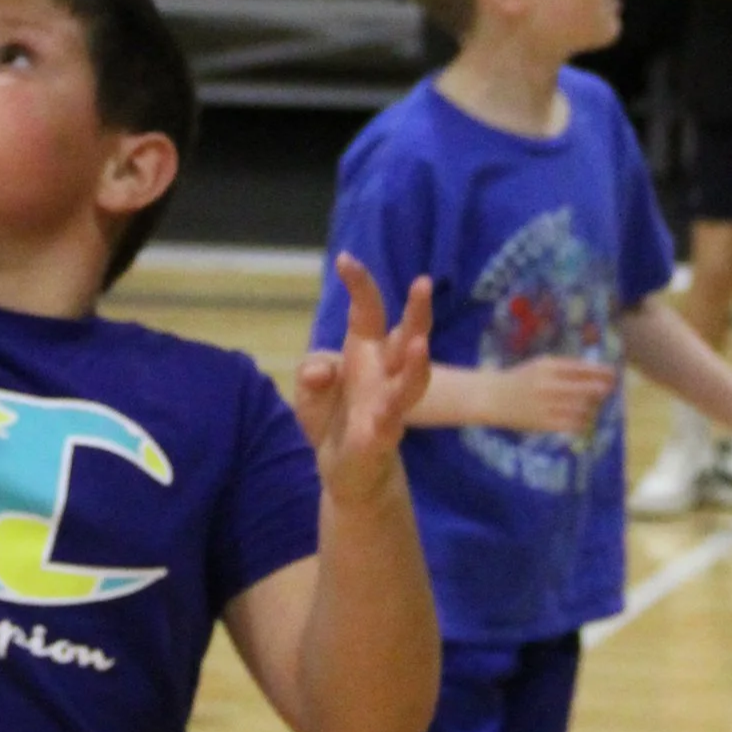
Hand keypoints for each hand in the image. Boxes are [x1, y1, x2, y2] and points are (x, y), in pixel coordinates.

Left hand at [295, 258, 430, 505]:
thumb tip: (323, 371)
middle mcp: (385, 374)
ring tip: (419, 343)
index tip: (345, 259)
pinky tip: (382, 415)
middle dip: (416, 313)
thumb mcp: (309, 391)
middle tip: (422, 283)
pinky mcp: (380, 439)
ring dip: (415, 365)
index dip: (359, 286)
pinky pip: (387, 426)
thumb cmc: (333, 419)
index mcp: (366, 353)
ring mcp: (389, 407)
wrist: (347, 472)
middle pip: (406, 339)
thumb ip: (311, 373)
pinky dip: (385, 419)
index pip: (367, 312)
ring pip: (410, 382)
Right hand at [490, 355, 617, 435]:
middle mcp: (549, 385)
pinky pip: (573, 424)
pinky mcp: (545, 423)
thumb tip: (595, 374)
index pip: (582, 369)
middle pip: (587, 389)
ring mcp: (547, 405)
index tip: (613, 374)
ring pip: (583, 408)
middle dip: (602, 389)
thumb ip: (564, 368)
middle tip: (609, 389)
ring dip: (592, 407)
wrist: (492, 398)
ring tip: (592, 405)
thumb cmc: (519, 379)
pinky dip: (582, 422)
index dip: (600, 372)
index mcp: (547, 367)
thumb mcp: (539, 365)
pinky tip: (582, 419)